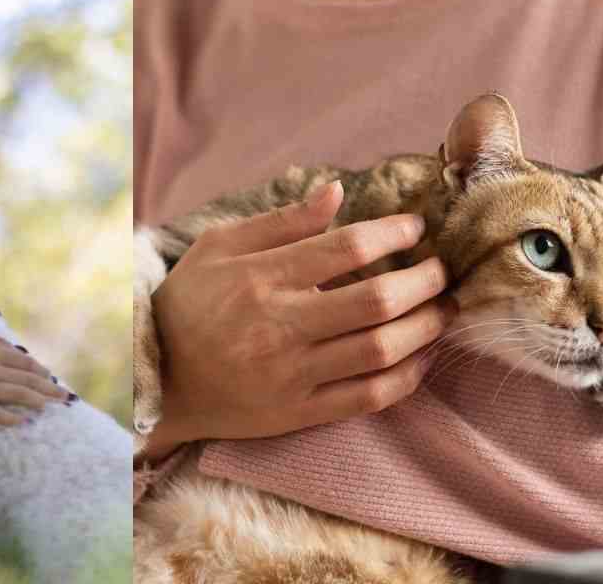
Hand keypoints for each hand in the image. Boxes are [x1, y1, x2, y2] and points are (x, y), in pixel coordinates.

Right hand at [0, 330, 70, 425]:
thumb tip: (14, 350)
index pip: (25, 362)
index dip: (40, 371)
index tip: (51, 378)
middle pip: (26, 380)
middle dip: (48, 389)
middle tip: (64, 397)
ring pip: (15, 395)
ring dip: (35, 401)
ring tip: (48, 407)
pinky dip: (9, 418)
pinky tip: (21, 421)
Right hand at [148, 182, 453, 453]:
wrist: (158, 379)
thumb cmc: (189, 303)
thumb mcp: (218, 247)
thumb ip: (280, 221)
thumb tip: (335, 191)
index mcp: (260, 278)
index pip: (345, 249)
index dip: (392, 234)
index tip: (415, 229)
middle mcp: (279, 326)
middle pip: (375, 302)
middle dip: (424, 282)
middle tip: (442, 271)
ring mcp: (291, 374)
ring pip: (380, 350)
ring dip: (426, 327)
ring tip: (444, 309)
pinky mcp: (299, 412)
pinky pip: (368, 397)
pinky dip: (407, 376)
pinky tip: (421, 355)